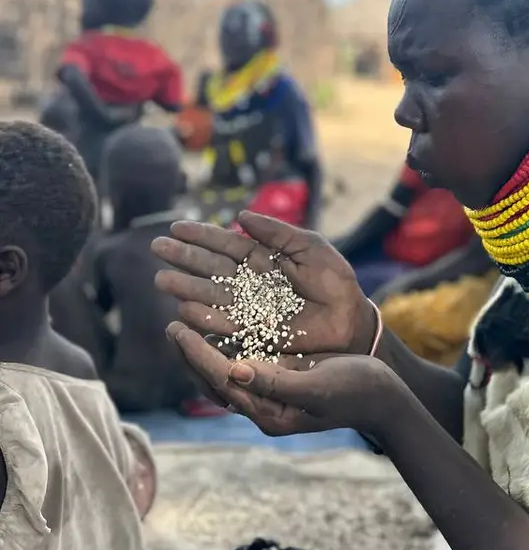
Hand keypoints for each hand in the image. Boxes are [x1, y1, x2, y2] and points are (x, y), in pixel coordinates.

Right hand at [153, 213, 378, 359]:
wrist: (350, 319)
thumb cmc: (335, 281)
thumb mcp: (310, 247)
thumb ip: (276, 232)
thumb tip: (239, 216)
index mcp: (263, 258)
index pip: (226, 244)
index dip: (201, 235)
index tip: (176, 227)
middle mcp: (251, 282)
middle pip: (211, 268)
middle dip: (184, 258)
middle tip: (157, 248)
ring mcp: (250, 308)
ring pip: (212, 295)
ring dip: (186, 288)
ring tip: (161, 280)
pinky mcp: (254, 332)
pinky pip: (224, 325)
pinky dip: (205, 318)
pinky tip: (184, 310)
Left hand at [165, 324, 404, 437]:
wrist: (383, 398)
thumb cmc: (355, 391)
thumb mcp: (317, 386)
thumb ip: (277, 382)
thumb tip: (235, 370)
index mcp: (268, 412)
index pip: (221, 380)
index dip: (196, 354)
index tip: (177, 327)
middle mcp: (263, 406)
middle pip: (215, 380)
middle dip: (192, 353)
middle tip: (173, 323)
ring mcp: (271, 394)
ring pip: (225, 372)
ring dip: (205, 348)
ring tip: (187, 322)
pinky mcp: (281, 380)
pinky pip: (244, 362)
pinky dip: (227, 344)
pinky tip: (222, 324)